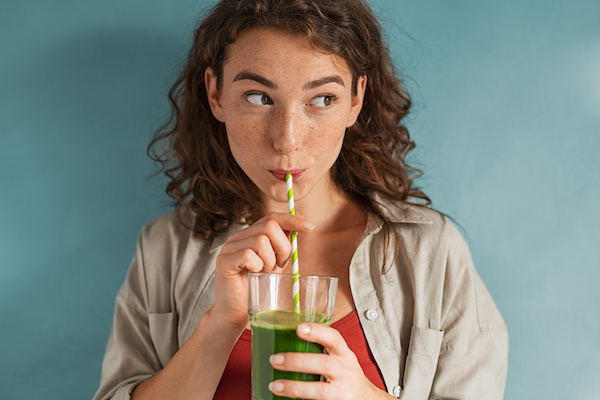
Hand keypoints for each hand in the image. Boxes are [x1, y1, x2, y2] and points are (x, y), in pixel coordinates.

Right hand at [211, 212, 313, 328]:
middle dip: (283, 247)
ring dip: (270, 261)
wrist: (235, 313)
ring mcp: (229, 248)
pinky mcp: (225, 261)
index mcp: (250, 235)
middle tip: (280, 265)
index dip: (292, 220)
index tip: (310, 228)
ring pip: (261, 241)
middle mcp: (237, 238)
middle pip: (269, 226)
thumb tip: (302, 222)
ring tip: (265, 273)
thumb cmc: (256, 288)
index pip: (272, 217)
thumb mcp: (275, 263)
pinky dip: (258, 267)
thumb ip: (283, 244)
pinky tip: (255, 276)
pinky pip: (249, 256)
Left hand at [267, 323, 385, 399]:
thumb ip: (321, 349)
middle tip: (275, 359)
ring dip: (295, 387)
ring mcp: (342, 390)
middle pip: (324, 364)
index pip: (334, 338)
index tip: (299, 328)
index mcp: (344, 354)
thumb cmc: (345, 374)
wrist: (365, 399)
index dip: (317, 331)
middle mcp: (345, 371)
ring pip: (320, 390)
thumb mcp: (339, 357)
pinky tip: (286, 399)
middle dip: (297, 361)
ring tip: (275, 385)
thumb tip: (284, 338)